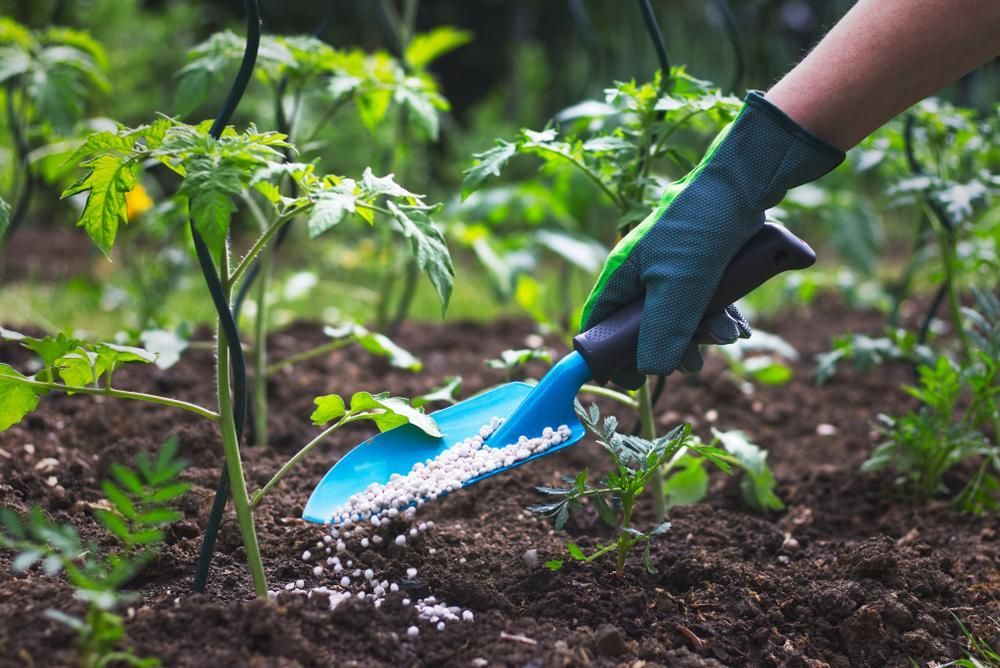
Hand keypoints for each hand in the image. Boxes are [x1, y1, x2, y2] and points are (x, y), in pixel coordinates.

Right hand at [581, 92, 843, 388]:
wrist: (746, 183)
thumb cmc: (701, 228)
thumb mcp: (680, 287)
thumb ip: (662, 332)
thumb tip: (650, 372)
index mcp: (622, 276)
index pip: (600, 325)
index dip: (610, 355)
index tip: (632, 380)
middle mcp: (643, 274)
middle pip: (644, 329)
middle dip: (671, 348)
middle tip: (694, 361)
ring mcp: (673, 270)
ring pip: (679, 318)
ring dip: (703, 334)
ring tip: (728, 336)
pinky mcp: (702, 266)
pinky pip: (704, 304)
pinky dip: (720, 318)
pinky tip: (739, 327)